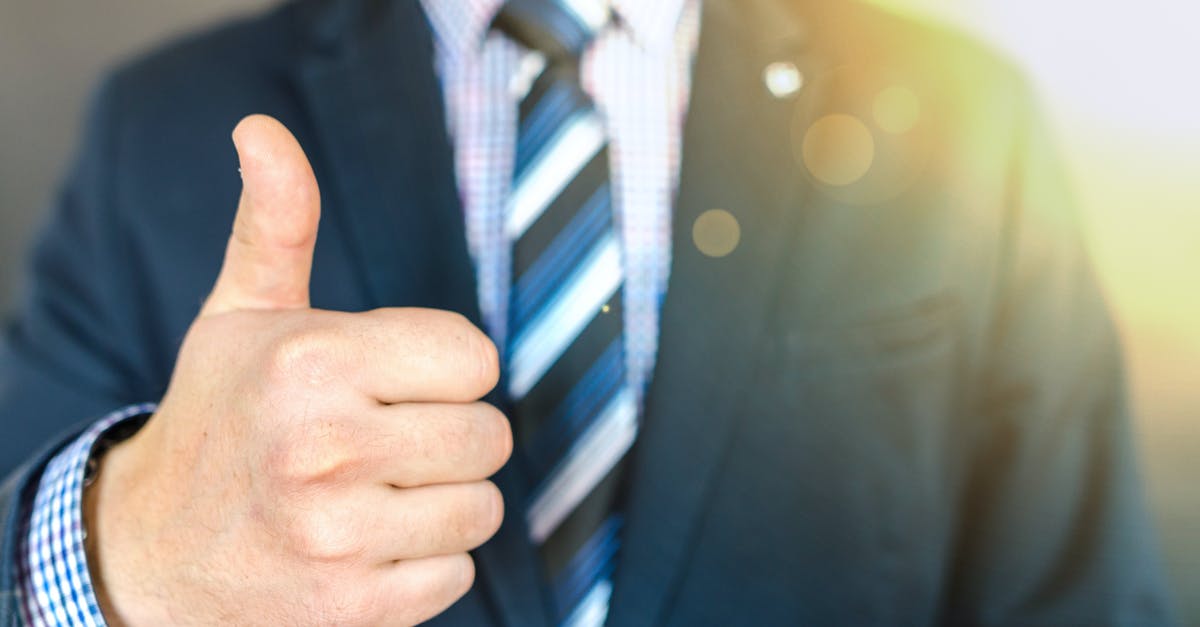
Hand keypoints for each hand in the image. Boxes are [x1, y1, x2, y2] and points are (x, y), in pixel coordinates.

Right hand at [84, 115, 510, 625]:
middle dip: (447, 434)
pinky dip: (423, 561)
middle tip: (384, 438)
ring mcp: (340, 535)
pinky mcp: (355, 608)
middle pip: (490, 434)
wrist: (155, 550)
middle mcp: (326, 447)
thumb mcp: (241, 315)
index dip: (444, 369)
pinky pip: (457, 573)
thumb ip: (275, 223)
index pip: (475, 357)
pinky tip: (366, 544)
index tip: (398, 379)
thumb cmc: (220, 419)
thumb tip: (262, 131)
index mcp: (312, 361)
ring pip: (482, 506)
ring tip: (374, 491)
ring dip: (440, 500)